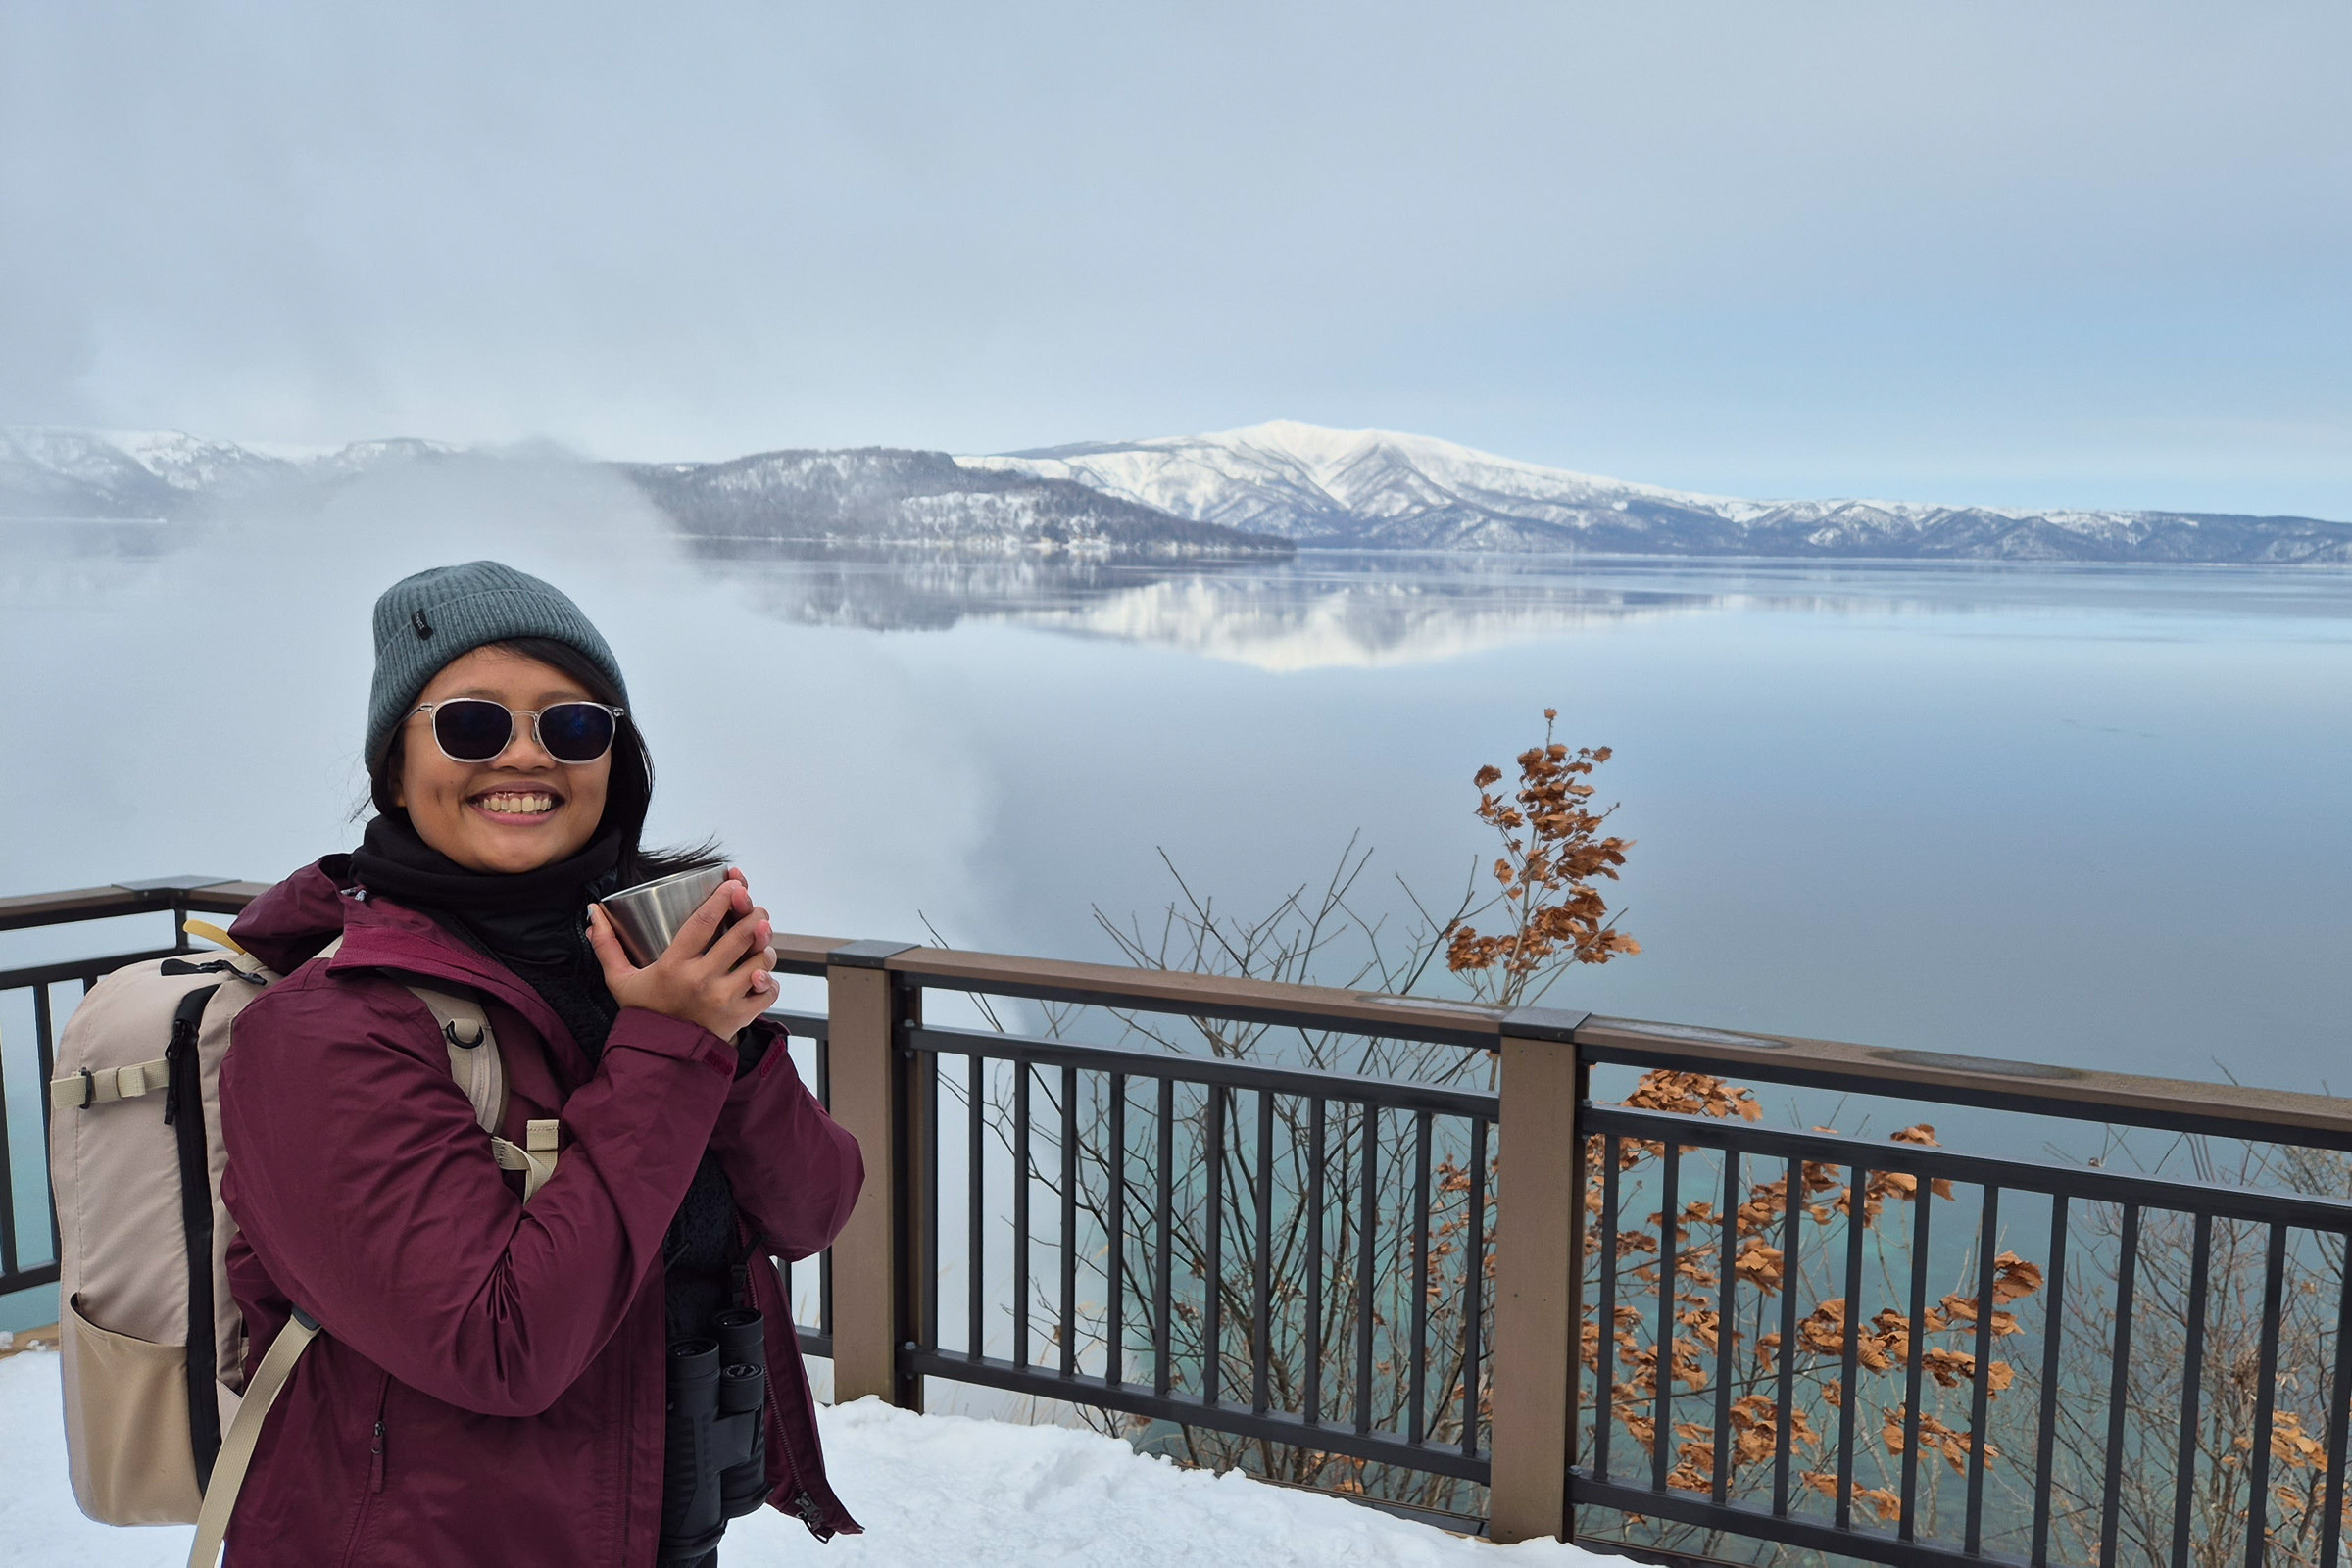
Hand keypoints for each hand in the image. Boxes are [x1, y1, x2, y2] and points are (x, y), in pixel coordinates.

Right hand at [586, 868, 776, 1040]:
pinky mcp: (740, 1017)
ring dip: (765, 946)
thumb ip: (607, 946)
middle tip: (756, 909)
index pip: (704, 921)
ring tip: (761, 939)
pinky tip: (760, 973)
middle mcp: (702, 981)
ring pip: (760, 961)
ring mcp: (724, 999)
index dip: (723, 898)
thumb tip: (593, 912)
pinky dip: (769, 980)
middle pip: (741, 936)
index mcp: (674, 966)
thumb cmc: (644, 1014)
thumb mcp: (620, 980)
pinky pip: (768, 991)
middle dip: (755, 915)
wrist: (659, 1060)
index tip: (734, 884)